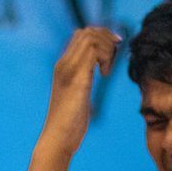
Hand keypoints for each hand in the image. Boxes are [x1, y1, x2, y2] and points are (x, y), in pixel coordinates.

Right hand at [39, 27, 120, 156]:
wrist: (57, 139)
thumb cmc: (69, 122)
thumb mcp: (78, 94)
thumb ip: (83, 79)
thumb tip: (95, 73)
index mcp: (63, 66)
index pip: (81, 34)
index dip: (101, 37)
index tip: (113, 53)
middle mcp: (64, 64)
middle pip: (87, 32)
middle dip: (107, 39)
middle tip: (113, 60)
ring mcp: (69, 70)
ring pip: (91, 38)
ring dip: (107, 49)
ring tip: (107, 70)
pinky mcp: (77, 79)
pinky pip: (94, 53)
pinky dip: (106, 58)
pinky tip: (105, 75)